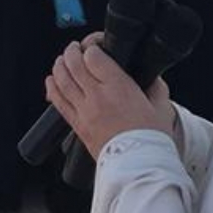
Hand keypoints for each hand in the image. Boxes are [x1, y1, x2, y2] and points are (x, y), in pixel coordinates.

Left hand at [45, 42, 172, 156]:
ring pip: (62, 79)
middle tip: (76, 47)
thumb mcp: (161, 107)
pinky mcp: (77, 126)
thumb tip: (152, 78)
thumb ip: (156, 87)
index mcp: (118, 87)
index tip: (97, 45)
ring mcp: (84, 111)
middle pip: (74, 63)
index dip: (93, 45)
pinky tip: (52, 80)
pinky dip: (52, 87)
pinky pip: (58, 101)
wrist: (140, 167)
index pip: (94, 55)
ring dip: (60, 65)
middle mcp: (97, 96)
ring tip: (63, 59)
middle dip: (73, 51)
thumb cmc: (151, 140)